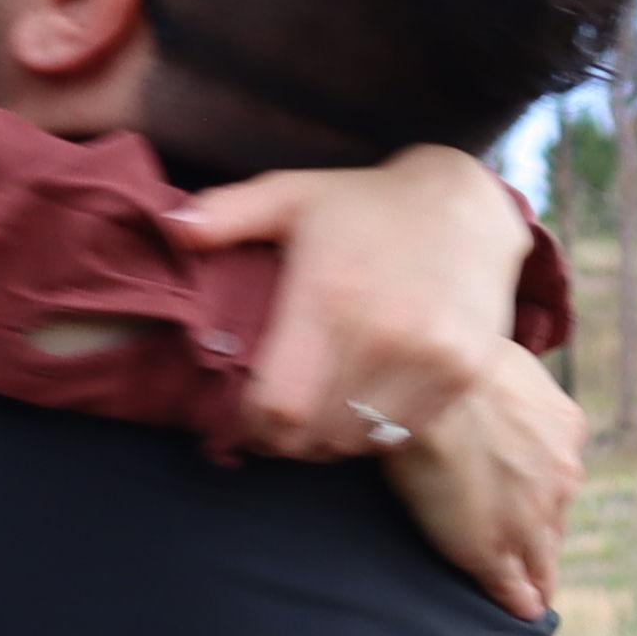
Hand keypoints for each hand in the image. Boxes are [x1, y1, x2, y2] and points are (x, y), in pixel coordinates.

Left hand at [169, 141, 530, 467]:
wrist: (466, 205)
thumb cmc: (364, 204)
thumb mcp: (292, 195)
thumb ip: (227, 213)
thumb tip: (170, 229)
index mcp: (330, 296)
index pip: (278, 406)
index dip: (251, 425)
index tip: (242, 416)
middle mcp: (384, 334)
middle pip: (313, 434)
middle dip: (284, 439)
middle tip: (274, 423)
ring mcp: (431, 358)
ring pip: (357, 441)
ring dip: (328, 440)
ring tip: (316, 415)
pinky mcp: (462, 374)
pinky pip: (402, 432)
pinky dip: (374, 432)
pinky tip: (361, 404)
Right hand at [381, 341, 582, 620]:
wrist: (434, 383)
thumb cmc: (452, 359)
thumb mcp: (504, 363)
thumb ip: (511, 392)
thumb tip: (491, 392)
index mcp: (567, 432)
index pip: (559, 476)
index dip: (541, 492)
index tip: (529, 504)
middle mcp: (561, 478)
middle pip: (555, 518)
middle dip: (541, 532)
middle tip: (523, 550)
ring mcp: (530, 519)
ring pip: (542, 558)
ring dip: (536, 575)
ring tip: (529, 595)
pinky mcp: (493, 551)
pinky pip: (515, 587)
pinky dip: (519, 601)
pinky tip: (521, 611)